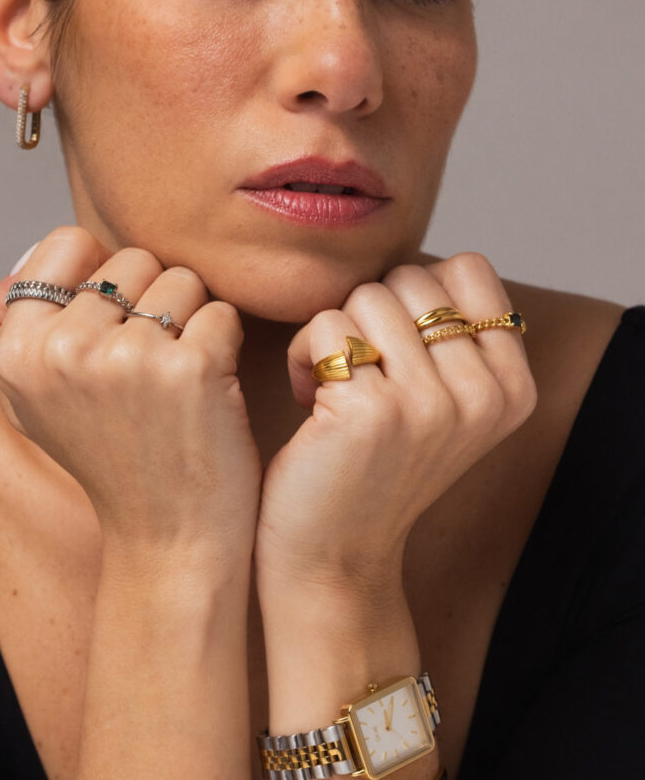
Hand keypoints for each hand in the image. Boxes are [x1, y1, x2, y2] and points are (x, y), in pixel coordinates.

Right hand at [0, 227, 262, 561]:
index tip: (117, 322)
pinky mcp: (193, 369)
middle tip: (149, 368)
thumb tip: (26, 258)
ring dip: (191, 322)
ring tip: (176, 380)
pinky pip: (222, 312)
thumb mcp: (31, 401)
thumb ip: (8, 328)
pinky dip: (225, 344)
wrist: (167, 537)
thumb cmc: (109, 460)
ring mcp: (131, 358)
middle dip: (151, 302)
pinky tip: (209, 390)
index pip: (68, 243)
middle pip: (133, 259)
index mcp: (19, 351)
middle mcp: (66, 350)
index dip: (103, 274)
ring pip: (182, 280)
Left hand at [254, 252, 537, 595]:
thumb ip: (451, 336)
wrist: (334, 553)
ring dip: (333, 336)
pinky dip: (303, 355)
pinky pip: (325, 327)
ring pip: (365, 298)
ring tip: (334, 388)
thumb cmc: (374, 466)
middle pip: (409, 278)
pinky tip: (310, 401)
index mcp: (512, 386)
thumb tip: (417, 263)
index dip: (412, 295)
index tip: (395, 348)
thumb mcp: (442, 404)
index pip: (467, 269)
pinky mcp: (372, 409)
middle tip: (359, 372)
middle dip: (369, 316)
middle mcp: (483, 394)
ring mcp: (431, 403)